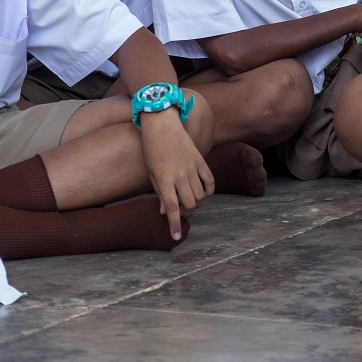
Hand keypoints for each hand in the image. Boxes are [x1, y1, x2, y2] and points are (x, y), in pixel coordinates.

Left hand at [140, 103, 213, 238]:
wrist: (162, 124)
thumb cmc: (152, 149)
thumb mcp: (150, 172)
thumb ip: (159, 193)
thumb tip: (166, 211)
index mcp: (164, 179)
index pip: (173, 208)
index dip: (174, 224)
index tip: (175, 237)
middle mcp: (180, 175)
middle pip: (190, 204)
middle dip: (187, 213)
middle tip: (182, 213)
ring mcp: (192, 167)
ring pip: (200, 196)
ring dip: (196, 203)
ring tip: (189, 201)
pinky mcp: (201, 160)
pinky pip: (210, 181)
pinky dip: (208, 191)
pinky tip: (202, 193)